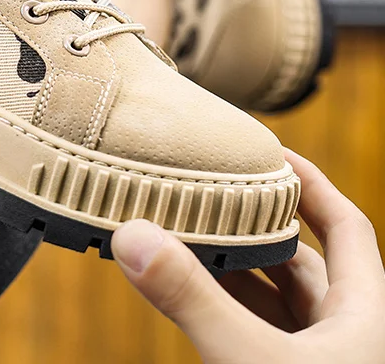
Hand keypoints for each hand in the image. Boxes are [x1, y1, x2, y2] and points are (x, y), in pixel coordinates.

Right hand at [112, 150, 384, 362]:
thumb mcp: (254, 363)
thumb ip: (193, 301)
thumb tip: (132, 236)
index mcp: (367, 316)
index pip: (346, 227)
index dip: (312, 184)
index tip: (270, 150)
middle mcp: (346, 337)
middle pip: (300, 260)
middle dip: (253, 223)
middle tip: (204, 189)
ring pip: (274, 303)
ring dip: (232, 269)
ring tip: (186, 234)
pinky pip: (254, 337)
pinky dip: (224, 313)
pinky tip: (190, 299)